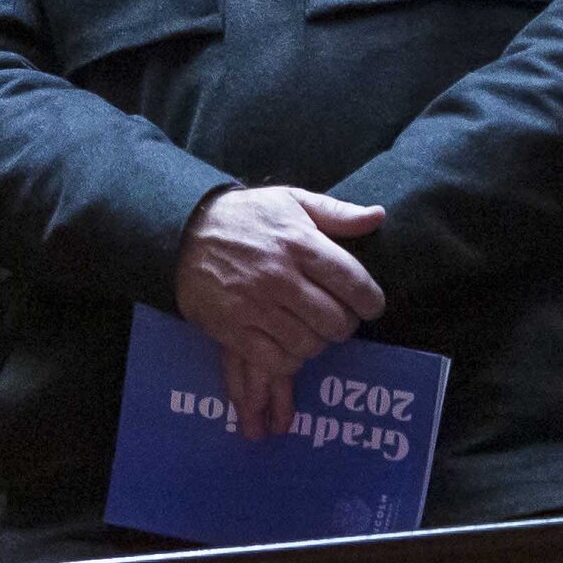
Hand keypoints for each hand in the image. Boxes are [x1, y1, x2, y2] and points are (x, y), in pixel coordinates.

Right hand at [175, 186, 383, 440]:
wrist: (184, 231)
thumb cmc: (246, 216)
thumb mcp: (291, 201)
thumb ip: (336, 213)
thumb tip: (378, 216)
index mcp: (299, 242)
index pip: (354, 282)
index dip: (371, 301)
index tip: (370, 306)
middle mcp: (279, 276)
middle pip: (336, 321)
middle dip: (344, 325)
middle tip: (337, 320)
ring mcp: (254, 306)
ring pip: (309, 345)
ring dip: (316, 343)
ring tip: (311, 330)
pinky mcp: (232, 329)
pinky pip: (276, 360)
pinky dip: (289, 359)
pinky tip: (287, 346)